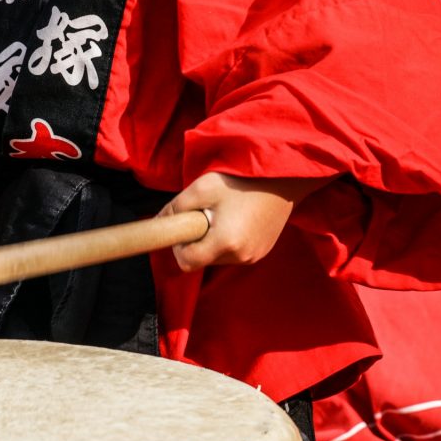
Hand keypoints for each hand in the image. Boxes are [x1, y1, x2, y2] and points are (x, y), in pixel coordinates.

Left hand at [158, 172, 325, 271]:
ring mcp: (254, 256)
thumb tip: (157, 222)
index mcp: (225, 242)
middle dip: (198, 241)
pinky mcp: (262, 252)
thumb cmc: (241, 180)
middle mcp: (241, 256)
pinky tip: (238, 218)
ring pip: (218, 257)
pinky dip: (229, 240)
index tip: (185, 227)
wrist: (283, 176)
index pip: (187, 263)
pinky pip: (235, 253)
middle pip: (203, 260)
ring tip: (225, 213)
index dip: (179, 247)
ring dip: (214, 240)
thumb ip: (175, 208)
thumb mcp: (202, 188)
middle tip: (207, 213)